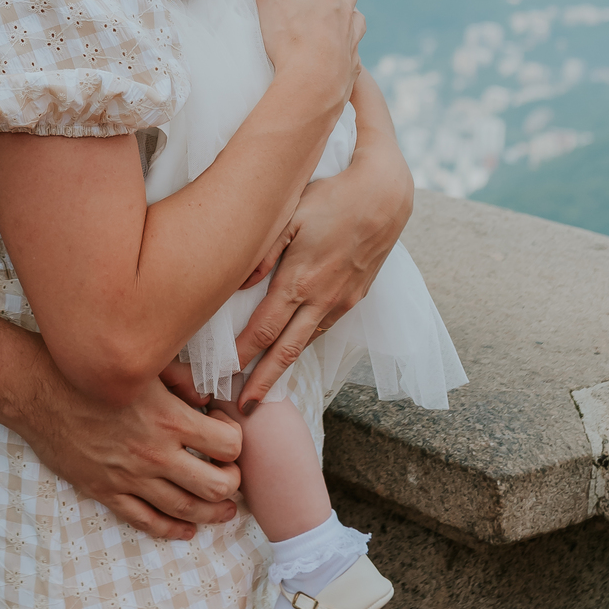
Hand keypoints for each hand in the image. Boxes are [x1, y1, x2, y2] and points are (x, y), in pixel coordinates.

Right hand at [12, 360, 242, 540]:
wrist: (38, 390)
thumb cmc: (90, 372)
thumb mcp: (143, 367)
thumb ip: (181, 380)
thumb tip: (207, 397)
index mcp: (168, 419)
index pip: (228, 445)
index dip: (234, 439)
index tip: (223, 430)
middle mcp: (154, 453)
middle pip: (216, 486)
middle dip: (232, 483)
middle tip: (230, 474)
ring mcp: (130, 477)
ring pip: (186, 509)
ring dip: (212, 513)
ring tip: (224, 511)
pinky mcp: (106, 490)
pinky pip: (146, 520)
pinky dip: (172, 529)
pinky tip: (186, 529)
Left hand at [231, 69, 413, 408]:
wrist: (386, 197)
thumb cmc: (331, 198)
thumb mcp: (290, 213)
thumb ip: (262, 249)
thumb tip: (236, 283)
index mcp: (301, 281)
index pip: (264, 331)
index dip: (243, 358)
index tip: (222, 380)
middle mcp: (322, 299)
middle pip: (286, 351)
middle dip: (263, 382)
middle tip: (242, 411)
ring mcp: (341, 302)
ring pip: (306, 344)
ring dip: (283, 368)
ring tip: (261, 390)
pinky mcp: (353, 298)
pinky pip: (322, 330)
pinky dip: (303, 348)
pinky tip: (291, 354)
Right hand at [251, 0, 363, 115]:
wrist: (313, 87)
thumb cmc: (289, 39)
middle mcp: (343, 10)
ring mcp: (350, 38)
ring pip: (357, 14)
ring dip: (353, 4)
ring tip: (350, 3)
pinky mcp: (351, 64)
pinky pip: (355, 46)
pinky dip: (352, 39)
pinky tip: (347, 46)